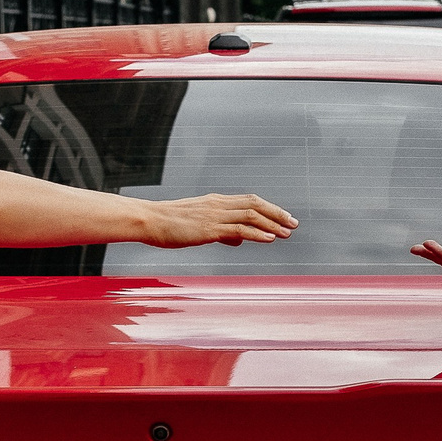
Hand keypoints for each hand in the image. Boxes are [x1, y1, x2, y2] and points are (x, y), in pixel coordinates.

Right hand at [143, 193, 297, 247]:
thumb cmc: (168, 225)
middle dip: (277, 214)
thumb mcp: (197, 226)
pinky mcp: (208, 228)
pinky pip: (238, 229)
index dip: (269, 208)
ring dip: (272, 224)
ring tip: (287, 232)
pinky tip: (270, 239)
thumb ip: (220, 230)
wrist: (148, 220)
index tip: (283, 217)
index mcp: (215, 202)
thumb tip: (239, 239)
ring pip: (250, 215)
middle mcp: (218, 205)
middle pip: (255, 205)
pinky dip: (257, 233)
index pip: (249, 201)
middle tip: (294, 223)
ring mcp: (214, 215)